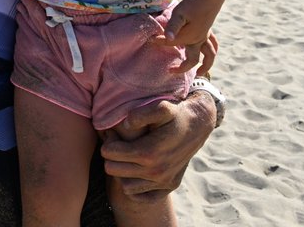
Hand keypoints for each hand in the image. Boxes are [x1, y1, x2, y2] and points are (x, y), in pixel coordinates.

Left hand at [100, 94, 215, 201]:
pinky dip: (135, 188)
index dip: (107, 143)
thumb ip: (141, 114)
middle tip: (117, 146)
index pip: (110, 153)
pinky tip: (135, 172)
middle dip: (111, 157)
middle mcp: (156, 171)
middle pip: (114, 170)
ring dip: (122, 173)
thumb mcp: (161, 107)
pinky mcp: (169, 186)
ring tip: (126, 158)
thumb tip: (126, 125)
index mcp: (149, 152)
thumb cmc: (174, 114)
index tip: (113, 136)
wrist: (196, 126)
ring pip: (125, 185)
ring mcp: (164, 181)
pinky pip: (142, 197)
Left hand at [156, 0, 221, 73]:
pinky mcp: (208, 31)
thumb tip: (167, 38)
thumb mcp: (179, 14)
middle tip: (171, 71)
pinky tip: (208, 52)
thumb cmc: (192, 5)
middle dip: (182, 68)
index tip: (150, 40)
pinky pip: (212, 45)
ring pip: (209, 56)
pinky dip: (211, 51)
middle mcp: (198, 40)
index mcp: (190, 38)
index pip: (171, 43)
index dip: (160, 42)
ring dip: (205, 66)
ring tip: (200, 73)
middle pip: (193, 60)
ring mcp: (205, 36)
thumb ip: (173, 26)